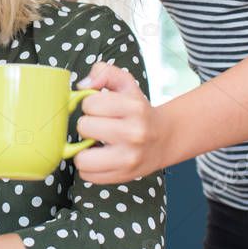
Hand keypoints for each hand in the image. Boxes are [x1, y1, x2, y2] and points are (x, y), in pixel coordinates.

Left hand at [73, 61, 164, 183]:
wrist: (165, 138)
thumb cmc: (138, 111)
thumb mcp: (126, 83)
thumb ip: (104, 72)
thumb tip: (83, 85)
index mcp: (134, 108)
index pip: (89, 103)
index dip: (90, 104)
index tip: (100, 108)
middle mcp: (134, 134)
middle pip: (84, 127)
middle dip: (87, 125)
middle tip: (100, 126)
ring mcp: (129, 158)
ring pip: (82, 158)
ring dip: (84, 150)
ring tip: (97, 143)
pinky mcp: (123, 176)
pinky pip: (87, 175)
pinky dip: (89, 167)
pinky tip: (101, 157)